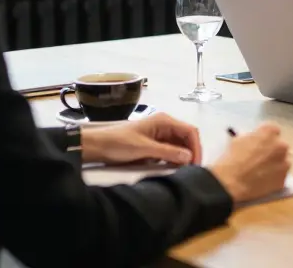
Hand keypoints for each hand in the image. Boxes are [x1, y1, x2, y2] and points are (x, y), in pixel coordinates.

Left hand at [80, 113, 201, 165]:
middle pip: (186, 138)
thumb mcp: (144, 148)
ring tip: (184, 172)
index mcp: (164, 121)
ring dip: (183, 157)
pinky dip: (174, 160)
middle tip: (191, 170)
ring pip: (179, 146)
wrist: (96, 147)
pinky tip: (173, 169)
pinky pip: (170, 152)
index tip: (196, 164)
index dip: (196, 147)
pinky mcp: (154, 145)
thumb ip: (168, 152)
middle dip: (191, 153)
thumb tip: (189, 157)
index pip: (190, 131)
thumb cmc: (118, 143)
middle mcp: (164, 126)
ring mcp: (159, 135)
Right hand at [208, 123, 290, 203]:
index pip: (272, 130)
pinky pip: (280, 177)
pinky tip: (262, 182)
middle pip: (280, 146)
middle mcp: (281, 145)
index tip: (259, 144)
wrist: (232, 184)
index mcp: (270, 132)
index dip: (265, 138)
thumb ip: (252, 138)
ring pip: (282, 162)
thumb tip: (256, 141)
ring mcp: (285, 163)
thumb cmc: (232, 160)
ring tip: (260, 173)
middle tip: (260, 159)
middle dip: (272, 151)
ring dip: (274, 165)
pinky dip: (274, 178)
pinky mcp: (283, 179)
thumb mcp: (239, 140)